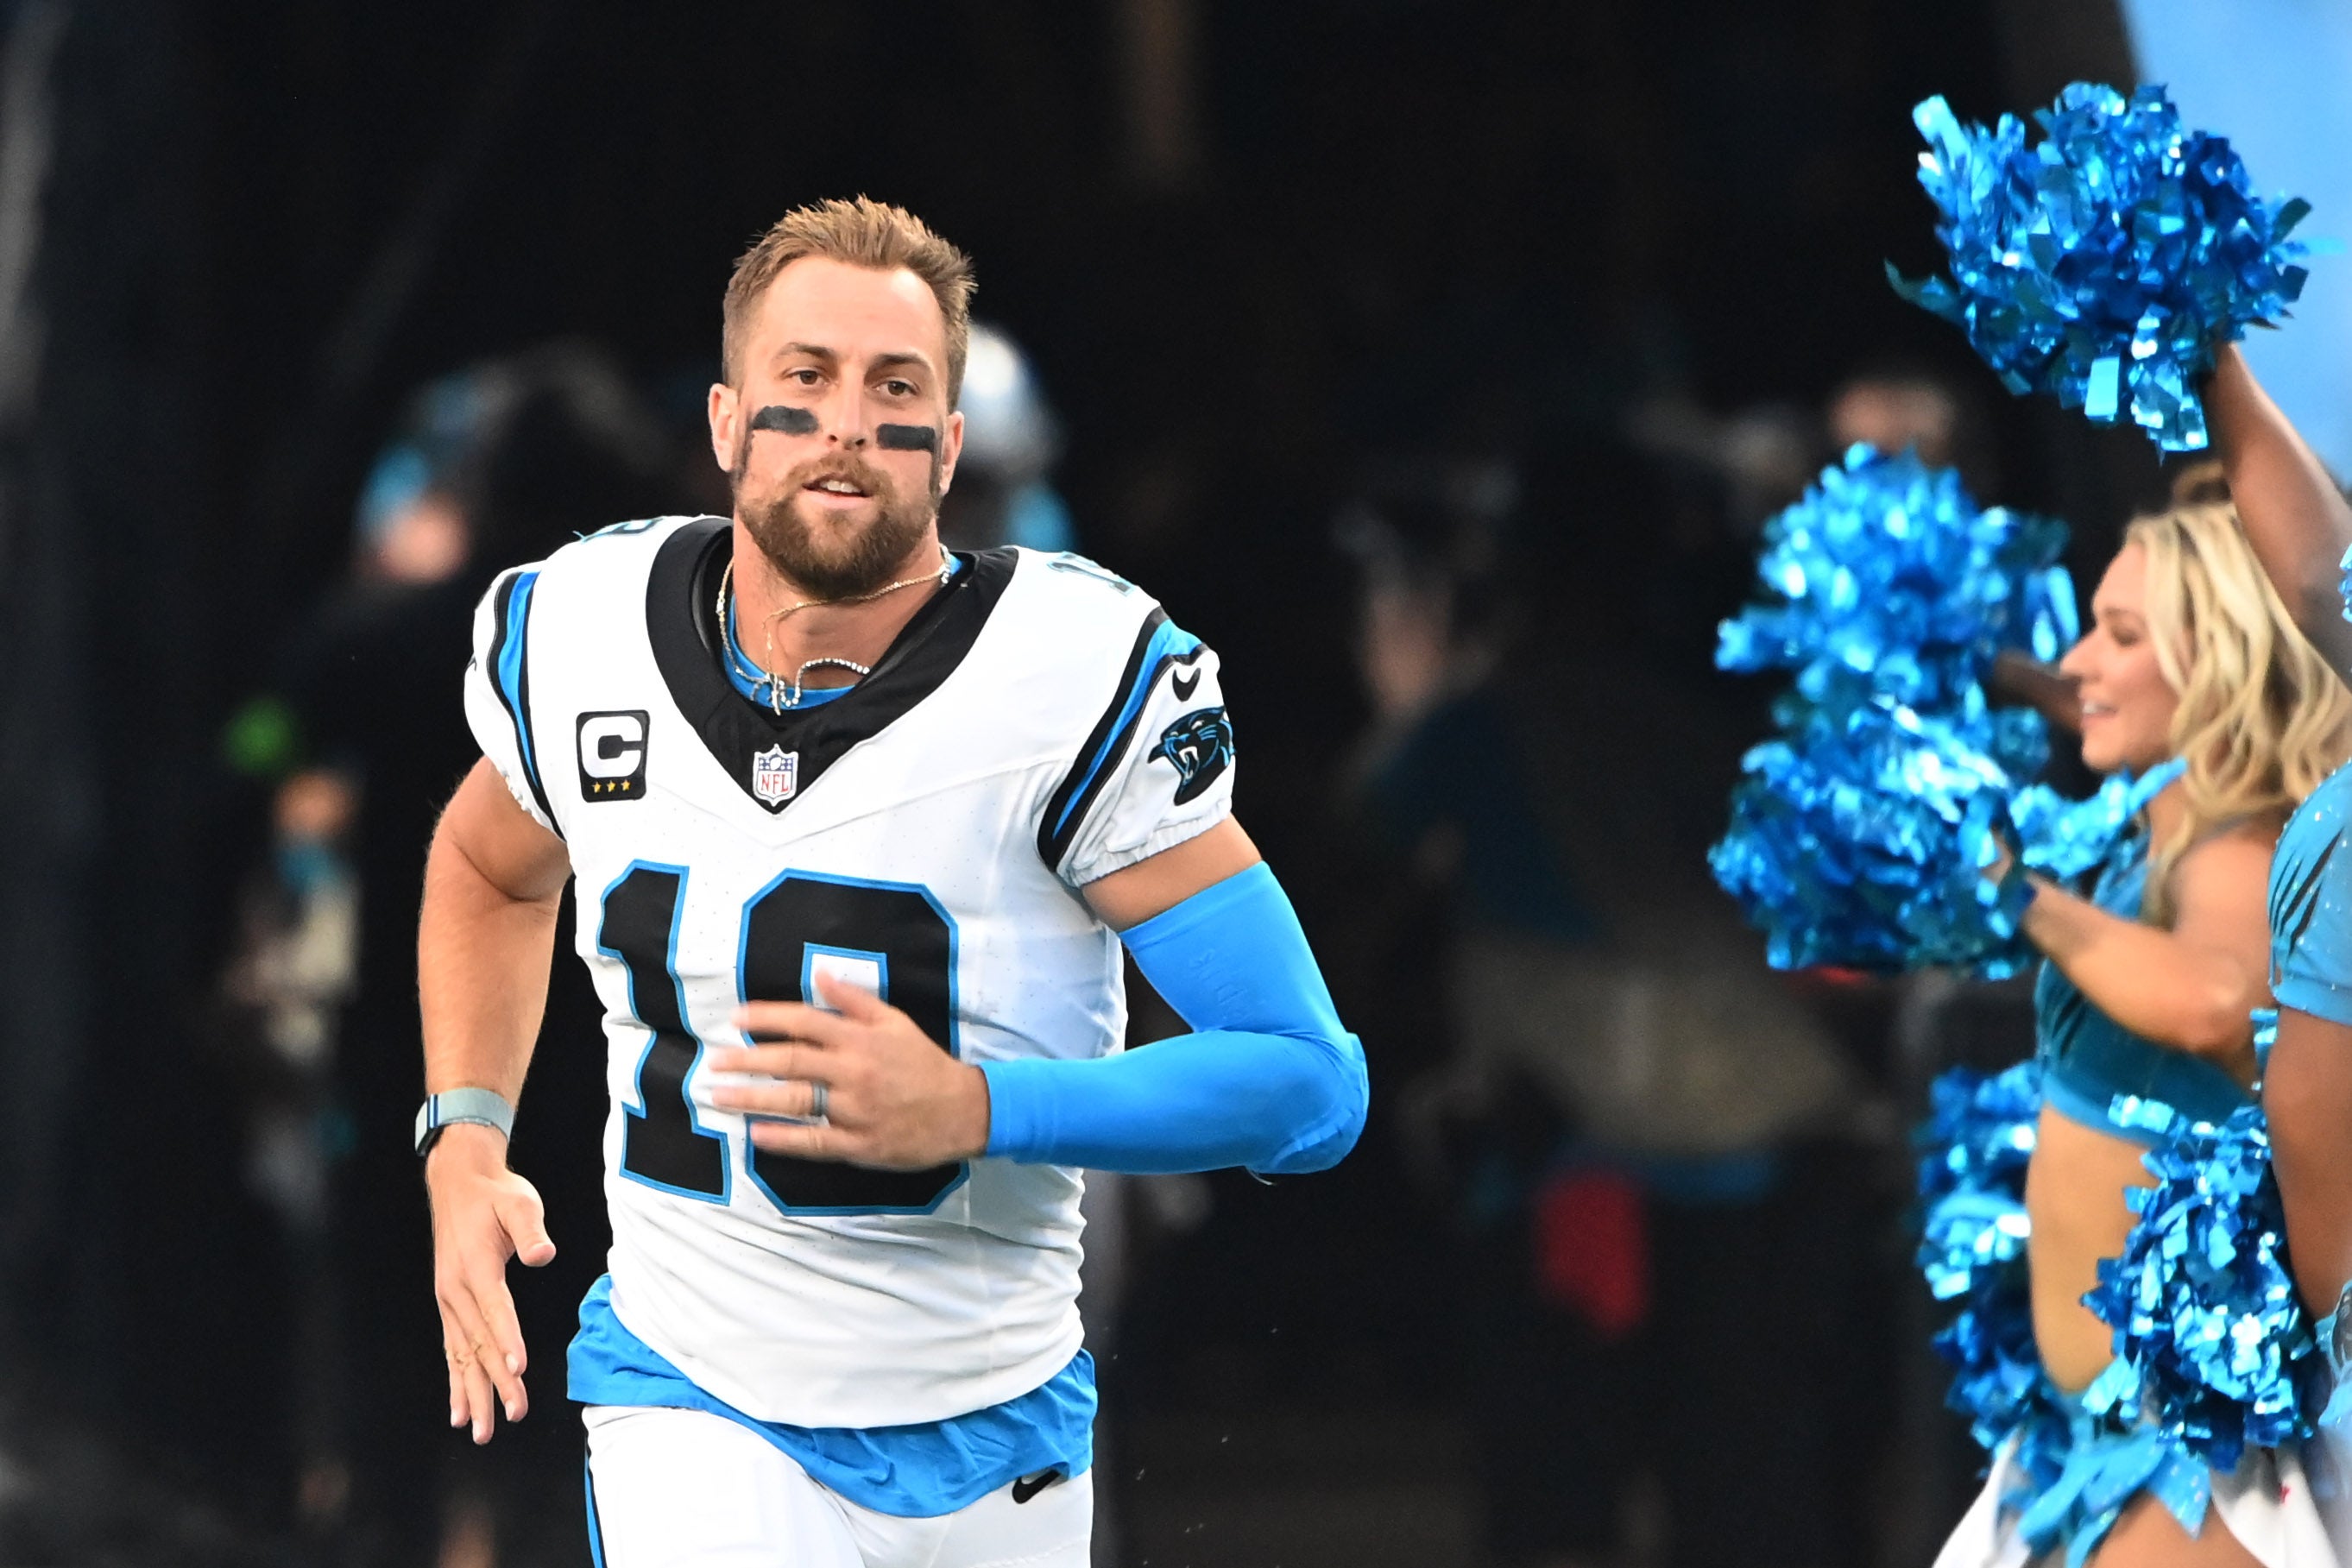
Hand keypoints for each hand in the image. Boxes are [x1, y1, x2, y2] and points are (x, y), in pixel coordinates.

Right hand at [425, 1122, 555, 1443]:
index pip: (495, 1311)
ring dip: (472, 1393)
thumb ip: (530, 1229)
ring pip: (462, 1355)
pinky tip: (460, 1408)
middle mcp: (456, 1291)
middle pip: (480, 1343)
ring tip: (480, 1429)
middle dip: (496, 1383)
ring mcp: (449, 1300)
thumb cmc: (495, 1194)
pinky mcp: (449, 1304)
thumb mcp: (519, 1202)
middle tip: (512, 1416)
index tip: (518, 1371)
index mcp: (476, 1268)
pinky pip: (453, 1349)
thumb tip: (543, 1254)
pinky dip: (457, 1379)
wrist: (459, 1182)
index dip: (508, 1341)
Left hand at [709, 973, 990, 1168]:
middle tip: (715, 1061)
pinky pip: (815, 1141)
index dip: (767, 1018)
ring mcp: (855, 1110)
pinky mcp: (859, 1144)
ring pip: (796, 1102)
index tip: (735, 1020)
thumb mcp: (896, 1022)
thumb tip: (820, 976)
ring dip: (754, 1098)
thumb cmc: (924, 1063)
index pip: (805, 1021)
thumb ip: (855, 1000)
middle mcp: (854, 1071)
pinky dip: (784, 1139)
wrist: (962, 1110)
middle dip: (748, 1060)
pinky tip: (757, 1135)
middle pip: (791, 1061)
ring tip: (720, 1096)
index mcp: (861, 1038)